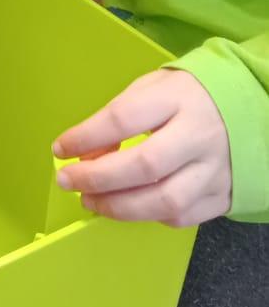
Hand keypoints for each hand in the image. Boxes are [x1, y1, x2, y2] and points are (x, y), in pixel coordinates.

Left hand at [53, 69, 231, 226]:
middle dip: (98, 178)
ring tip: (90, 201)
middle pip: (144, 165)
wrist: (246, 109)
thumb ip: (118, 117)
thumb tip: (86, 154)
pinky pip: (183, 216)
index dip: (86, 136)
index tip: (60, 148)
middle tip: (67, 181)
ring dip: (119, 207)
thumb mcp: (151, 90)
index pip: (124, 119)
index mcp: (177, 98)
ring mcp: (216, 168)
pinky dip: (150, 216)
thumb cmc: (185, 98)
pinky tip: (130, 206)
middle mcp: (200, 134)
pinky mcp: (224, 194)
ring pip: (165, 200)